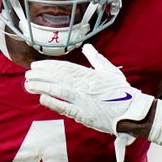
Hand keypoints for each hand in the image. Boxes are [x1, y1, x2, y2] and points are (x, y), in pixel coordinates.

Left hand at [24, 44, 154, 161]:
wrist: (133, 112)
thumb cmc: (123, 93)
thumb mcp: (111, 72)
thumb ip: (97, 59)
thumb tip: (87, 47)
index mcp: (91, 75)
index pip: (65, 68)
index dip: (49, 66)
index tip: (37, 65)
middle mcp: (85, 86)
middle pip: (58, 77)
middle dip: (41, 75)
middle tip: (28, 73)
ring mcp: (84, 100)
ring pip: (58, 90)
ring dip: (42, 86)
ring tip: (29, 84)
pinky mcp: (84, 114)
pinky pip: (65, 107)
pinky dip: (53, 102)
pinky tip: (41, 97)